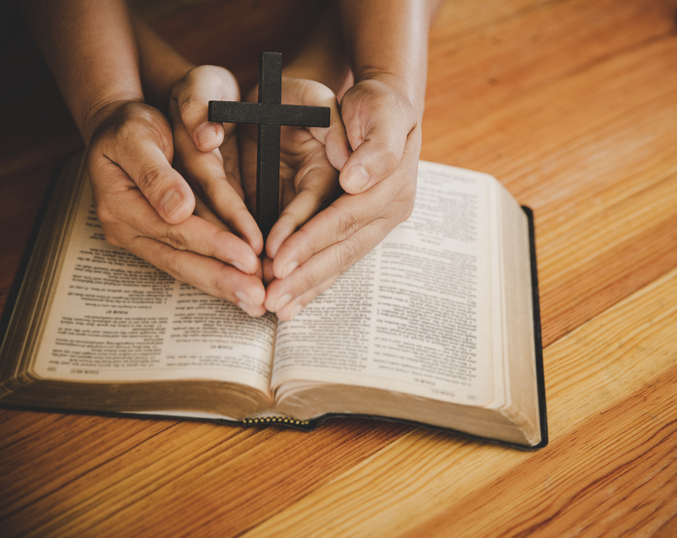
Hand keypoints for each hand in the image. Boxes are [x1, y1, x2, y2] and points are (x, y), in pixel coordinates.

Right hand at [85, 99, 266, 315]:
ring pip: (186, 267)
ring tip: (256, 300)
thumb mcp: (137, 136)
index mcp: (119, 202)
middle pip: (180, 260)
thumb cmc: (129, 126)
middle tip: (258, 297)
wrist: (117, 129)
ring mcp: (141, 238)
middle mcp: (127, 229)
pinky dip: (218, 274)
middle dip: (223, 279)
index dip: (213, 244)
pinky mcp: (157, 241)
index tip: (248, 257)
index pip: (173, 230)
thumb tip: (177, 210)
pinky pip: (190, 261)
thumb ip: (155, 174)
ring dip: (223, 285)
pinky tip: (244, 286)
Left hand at [264, 77, 420, 319]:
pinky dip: (316, 281)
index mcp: (391, 184)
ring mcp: (379, 223)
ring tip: (278, 310)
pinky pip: (340, 259)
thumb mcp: (381, 110)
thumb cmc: (378, 104)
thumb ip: (375, 146)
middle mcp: (388, 210)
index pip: (345, 218)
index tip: (279, 260)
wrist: (387, 107)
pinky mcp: (366, 229)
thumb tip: (356, 181)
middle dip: (306, 276)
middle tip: (272, 299)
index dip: (311, 240)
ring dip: (309, 288)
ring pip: (341, 261)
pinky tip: (295, 302)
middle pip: (343, 249)